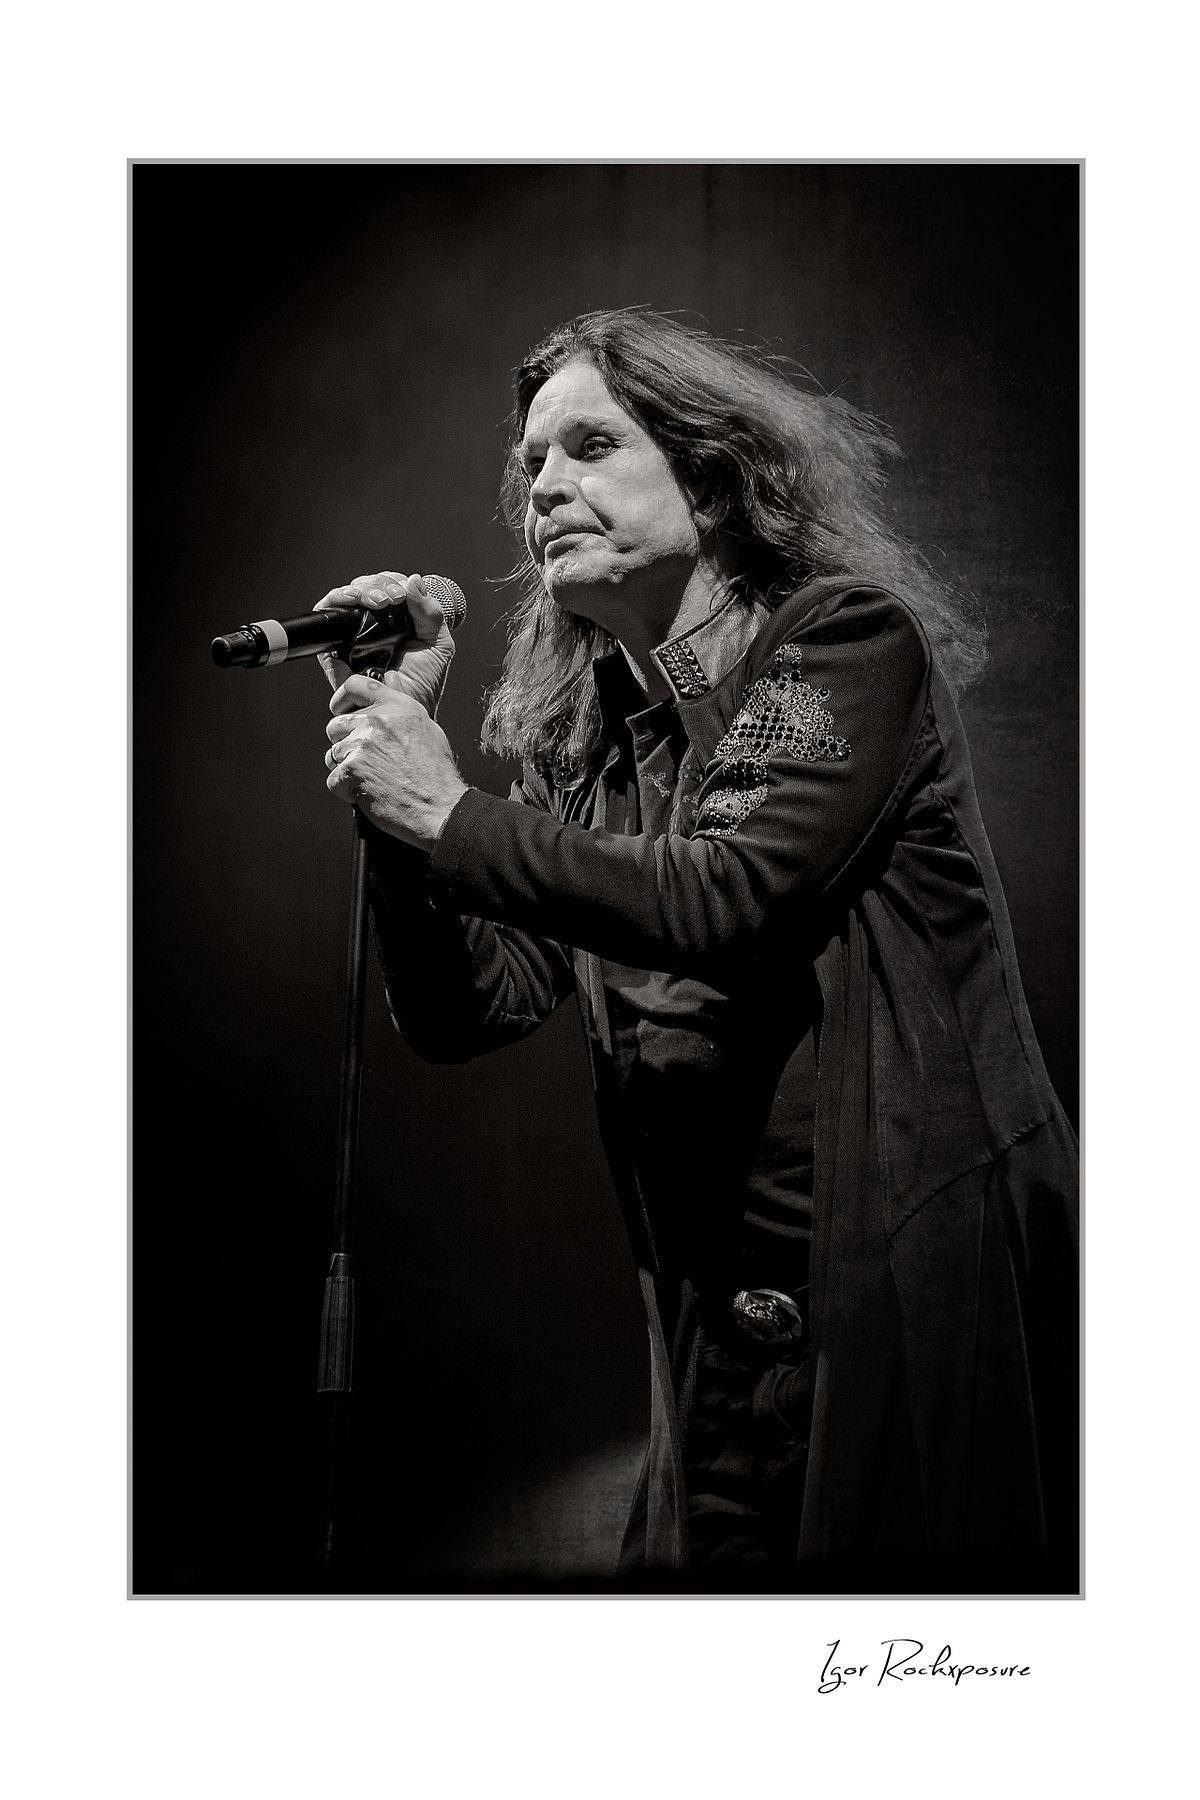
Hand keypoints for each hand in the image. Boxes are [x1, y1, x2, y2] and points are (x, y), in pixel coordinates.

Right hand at [313, 571, 455, 715]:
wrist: (401, 711)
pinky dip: (337, 600)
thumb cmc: (421, 685)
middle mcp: (374, 623)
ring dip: (363, 589)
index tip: (402, 596)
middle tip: (391, 598)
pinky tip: (353, 600)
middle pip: (369, 586)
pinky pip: (327, 613)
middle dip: (380, 585)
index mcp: (399, 620)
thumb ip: (431, 613)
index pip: (391, 586)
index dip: (395, 583)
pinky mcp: (333, 644)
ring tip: (377, 600)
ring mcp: (353, 632)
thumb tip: (414, 580)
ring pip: (349, 595)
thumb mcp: (438, 644)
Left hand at [326, 673, 468, 847]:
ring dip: (346, 768)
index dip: (342, 699)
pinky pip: (333, 779)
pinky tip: (368, 793)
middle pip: (336, 725)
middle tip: (367, 760)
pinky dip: (346, 790)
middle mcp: (378, 721)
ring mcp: (362, 744)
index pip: (355, 685)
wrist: (440, 809)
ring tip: (372, 779)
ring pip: (333, 754)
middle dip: (346, 743)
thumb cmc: (436, 776)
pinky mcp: (352, 770)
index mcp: (398, 707)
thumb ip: (401, 707)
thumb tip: (391, 681)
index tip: (340, 710)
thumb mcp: (427, 728)